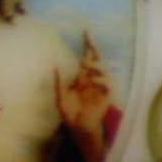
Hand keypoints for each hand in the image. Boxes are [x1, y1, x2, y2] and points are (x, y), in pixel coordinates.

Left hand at [59, 34, 118, 152]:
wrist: (81, 128)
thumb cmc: (71, 115)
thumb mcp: (60, 98)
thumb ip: (58, 83)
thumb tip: (55, 67)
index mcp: (81, 79)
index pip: (86, 59)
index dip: (87, 47)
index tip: (86, 33)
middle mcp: (92, 80)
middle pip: (95, 60)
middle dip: (92, 49)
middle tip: (88, 38)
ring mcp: (100, 87)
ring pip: (101, 69)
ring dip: (94, 66)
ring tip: (86, 67)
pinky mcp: (106, 95)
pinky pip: (106, 82)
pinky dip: (99, 79)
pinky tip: (91, 79)